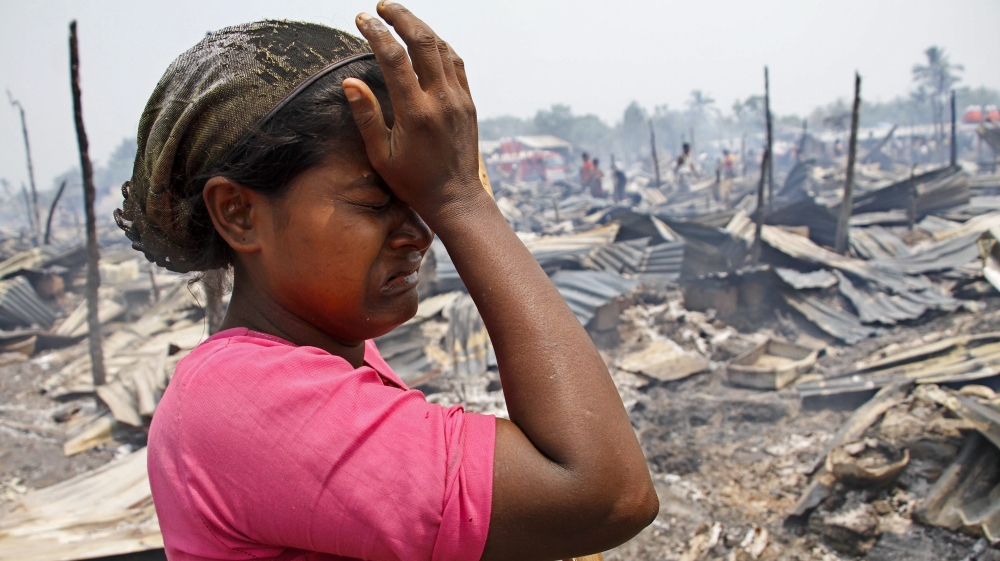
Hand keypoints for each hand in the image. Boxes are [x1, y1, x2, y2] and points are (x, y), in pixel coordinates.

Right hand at [344, 2, 484, 223]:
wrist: (455, 198)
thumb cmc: (413, 182)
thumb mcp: (381, 156)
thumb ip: (367, 117)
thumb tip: (349, 82)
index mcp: (416, 113)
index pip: (394, 58)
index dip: (376, 33)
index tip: (361, 19)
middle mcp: (441, 100)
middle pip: (423, 42)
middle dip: (402, 17)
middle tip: (382, 6)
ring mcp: (458, 99)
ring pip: (442, 48)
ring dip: (421, 27)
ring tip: (400, 17)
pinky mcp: (468, 102)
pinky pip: (456, 63)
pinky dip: (440, 45)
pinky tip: (426, 40)